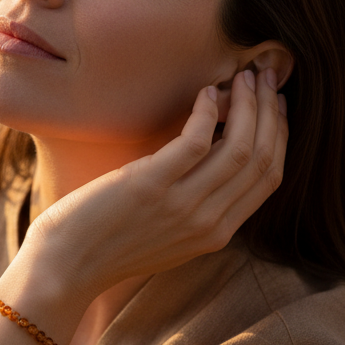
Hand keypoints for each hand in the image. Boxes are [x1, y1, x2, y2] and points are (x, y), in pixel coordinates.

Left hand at [22, 67, 287, 307]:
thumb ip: (195, 207)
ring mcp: (182, 205)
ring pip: (240, 147)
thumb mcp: (167, 233)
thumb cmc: (106, 245)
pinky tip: (205, 93)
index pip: (269, 178)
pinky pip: (197, 140)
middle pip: (261, 158)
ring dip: (247, 104)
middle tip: (263, 77)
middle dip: (269, 112)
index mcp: (217, 233)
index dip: (279, 135)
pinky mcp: (150, 186)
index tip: (274, 105)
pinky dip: (208, 111)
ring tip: (241, 76)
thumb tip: (211, 155)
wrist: (65, 268)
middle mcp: (208, 222)